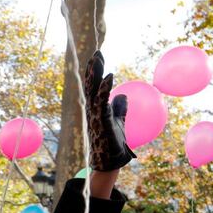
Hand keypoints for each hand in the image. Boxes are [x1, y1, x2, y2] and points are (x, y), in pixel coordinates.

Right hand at [85, 50, 135, 170]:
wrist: (112, 160)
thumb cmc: (113, 142)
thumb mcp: (119, 121)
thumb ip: (119, 108)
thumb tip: (122, 95)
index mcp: (97, 107)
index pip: (94, 85)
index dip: (96, 71)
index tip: (99, 57)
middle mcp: (92, 109)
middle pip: (90, 84)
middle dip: (93, 68)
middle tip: (97, 52)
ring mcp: (95, 114)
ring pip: (93, 90)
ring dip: (96, 74)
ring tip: (99, 59)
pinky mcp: (101, 120)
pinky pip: (101, 101)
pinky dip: (104, 88)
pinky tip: (109, 77)